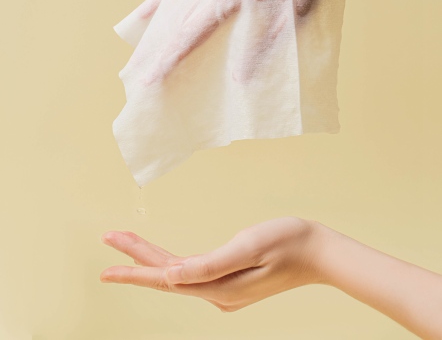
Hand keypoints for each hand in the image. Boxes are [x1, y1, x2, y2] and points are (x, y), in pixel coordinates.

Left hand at [100, 216, 322, 311]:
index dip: (135, 269)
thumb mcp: (248, 247)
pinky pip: (193, 274)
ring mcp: (225, 290)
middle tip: (110, 238)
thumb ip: (208, 265)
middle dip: (137, 259)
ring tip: (130, 244)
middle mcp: (219, 294)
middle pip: (168, 275)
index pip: (166, 277)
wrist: (318, 251)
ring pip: (179, 275)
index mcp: (220, 287)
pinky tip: (166, 262)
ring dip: (153, 260)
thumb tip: (169, 277)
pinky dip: (174, 264)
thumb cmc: (288, 241)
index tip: (106, 266)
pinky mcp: (231, 283)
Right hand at [122, 0, 355, 85]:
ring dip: (153, 29)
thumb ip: (259, 50)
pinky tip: (152, 10)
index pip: (188, 36)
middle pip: (173, 22)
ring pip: (172, 4)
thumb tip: (237, 79)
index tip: (148, 80)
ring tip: (137, 50)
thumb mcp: (288, 22)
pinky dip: (164, 0)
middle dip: (153, 51)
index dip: (166, 60)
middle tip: (135, 74)